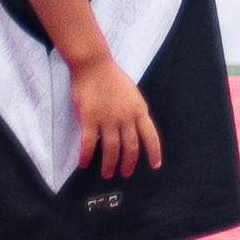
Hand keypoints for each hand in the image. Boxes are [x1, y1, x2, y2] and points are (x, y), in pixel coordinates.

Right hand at [70, 53, 162, 179]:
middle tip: (125, 174)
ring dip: (109, 165)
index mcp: (139, 109)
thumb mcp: (132, 94)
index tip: (155, 166)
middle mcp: (125, 117)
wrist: (94, 65)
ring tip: (107, 174)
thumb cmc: (113, 77)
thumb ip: (134, 112)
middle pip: (130, 147)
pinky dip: (86, 156)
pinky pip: (88, 143)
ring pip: (111, 149)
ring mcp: (107, 119)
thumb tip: (135, 129)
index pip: (150, 136)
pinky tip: (84, 164)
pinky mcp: (89, 119)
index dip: (153, 152)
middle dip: (128, 163)